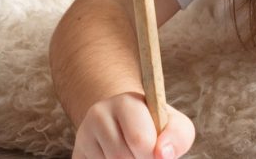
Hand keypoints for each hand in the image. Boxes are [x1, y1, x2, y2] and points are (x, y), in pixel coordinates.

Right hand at [72, 92, 194, 158]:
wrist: (125, 123)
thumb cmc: (156, 127)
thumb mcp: (175, 126)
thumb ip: (177, 137)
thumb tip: (162, 155)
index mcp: (126, 103)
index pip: (140, 141)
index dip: (153, 155)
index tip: (157, 151)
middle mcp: (99, 114)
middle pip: (121, 157)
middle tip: (143, 155)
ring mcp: (83, 135)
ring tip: (131, 156)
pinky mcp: (77, 154)